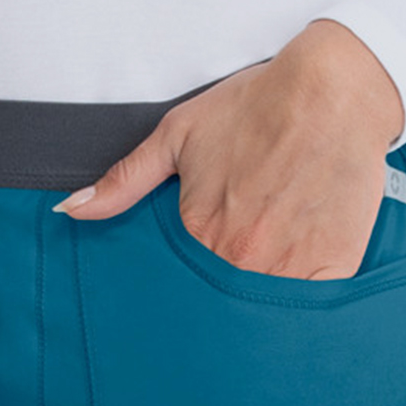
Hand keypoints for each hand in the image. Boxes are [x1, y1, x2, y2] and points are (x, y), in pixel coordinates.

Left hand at [56, 20, 405, 280]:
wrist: (333, 90)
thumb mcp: (178, 135)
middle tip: (233, 285)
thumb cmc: (257, 106)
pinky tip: (300, 283)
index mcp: (199, 234)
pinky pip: (312, 309)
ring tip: (267, 276)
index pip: (179, 288)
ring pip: (263, 316)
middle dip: (220, 306)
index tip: (195, 281)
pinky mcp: (331, 267)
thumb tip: (72, 210)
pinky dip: (304, 308)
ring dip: (259, 311)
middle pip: (221, 306)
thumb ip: (125, 180)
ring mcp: (287, 267)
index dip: (186, 288)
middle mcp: (240, 258)